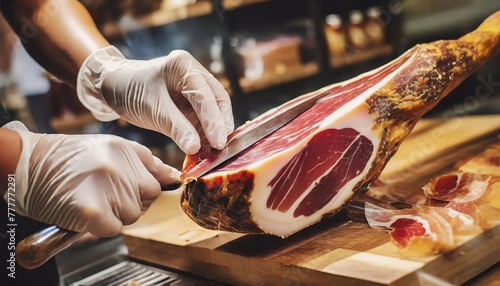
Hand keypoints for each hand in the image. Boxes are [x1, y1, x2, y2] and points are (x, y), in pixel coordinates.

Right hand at [3, 121, 178, 236]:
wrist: (27, 164)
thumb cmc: (67, 158)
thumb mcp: (108, 147)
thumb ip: (142, 161)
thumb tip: (172, 175)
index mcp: (124, 148)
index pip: (157, 176)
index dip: (144, 187)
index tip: (133, 189)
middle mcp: (118, 165)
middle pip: (148, 197)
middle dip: (132, 201)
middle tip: (106, 195)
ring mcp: (105, 187)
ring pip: (132, 214)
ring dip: (115, 214)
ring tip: (93, 200)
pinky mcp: (92, 210)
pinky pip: (114, 228)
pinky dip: (101, 227)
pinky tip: (87, 213)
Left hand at [77, 46, 233, 153]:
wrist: (115, 87)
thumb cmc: (130, 91)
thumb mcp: (152, 109)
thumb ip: (176, 128)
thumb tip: (196, 148)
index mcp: (183, 66)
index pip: (205, 94)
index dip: (213, 119)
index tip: (218, 142)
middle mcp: (194, 73)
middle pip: (217, 99)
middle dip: (220, 124)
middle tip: (222, 147)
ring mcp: (195, 88)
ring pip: (214, 110)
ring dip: (216, 130)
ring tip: (217, 152)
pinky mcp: (192, 103)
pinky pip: (204, 118)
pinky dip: (206, 133)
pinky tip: (208, 149)